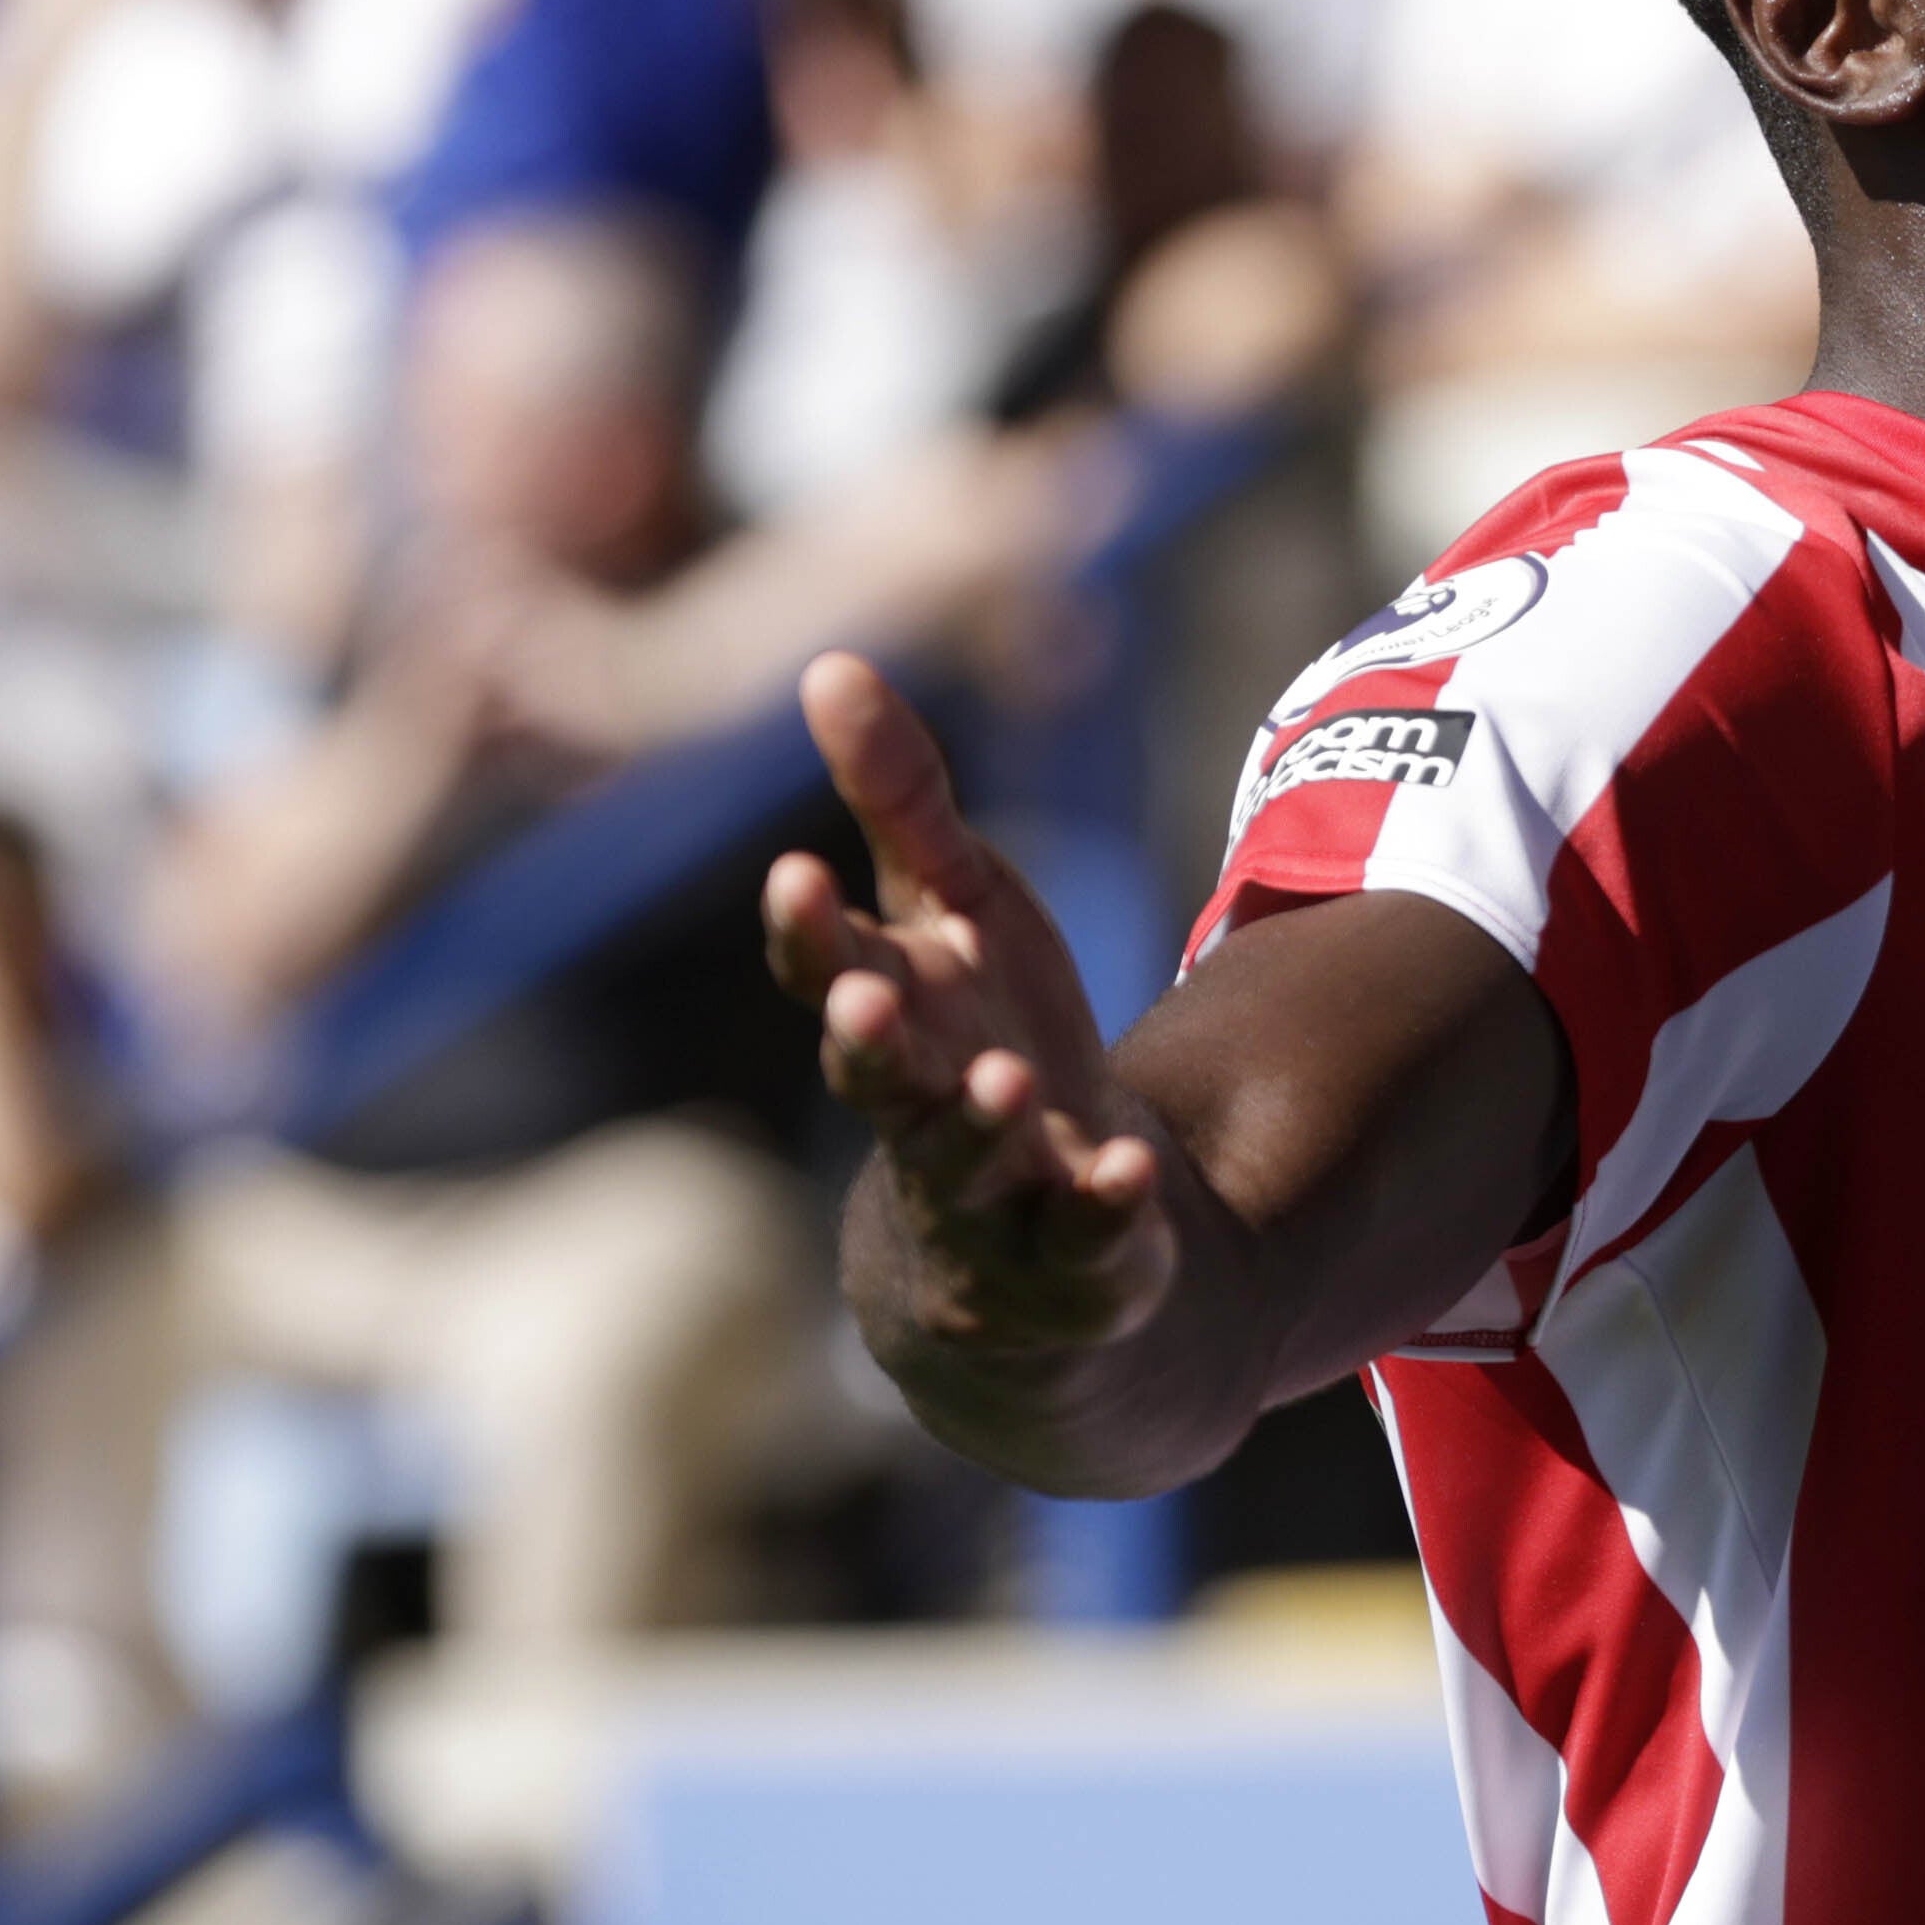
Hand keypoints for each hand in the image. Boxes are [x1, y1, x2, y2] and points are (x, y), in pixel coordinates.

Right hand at [763, 653, 1174, 1356]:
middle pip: (877, 1078)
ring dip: (977, 1124)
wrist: (1039, 1238)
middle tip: (863, 997)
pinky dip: (1102, 1205)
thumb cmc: (983, 1036)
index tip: (797, 873)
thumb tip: (829, 665)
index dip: (808, 932)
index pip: (828, 971)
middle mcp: (920, 1110)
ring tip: (1004, 1080)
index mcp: (890, 1017)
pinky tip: (1127, 1167)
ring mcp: (988, 1196)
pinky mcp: (1072, 1259)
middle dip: (867, 1040)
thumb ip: (900, 801)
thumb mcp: (958, 909)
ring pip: (964, 1164)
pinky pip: (1083, 1238)